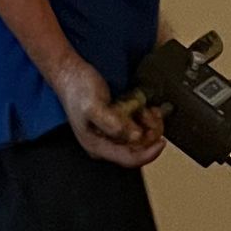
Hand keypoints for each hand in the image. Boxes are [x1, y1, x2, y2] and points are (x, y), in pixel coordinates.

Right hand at [49, 54, 164, 167]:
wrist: (69, 71)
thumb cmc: (77, 88)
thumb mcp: (94, 106)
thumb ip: (113, 124)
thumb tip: (134, 136)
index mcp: (97, 145)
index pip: (128, 159)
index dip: (148, 154)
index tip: (161, 142)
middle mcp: (105, 143)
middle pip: (136, 150)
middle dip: (149, 134)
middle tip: (153, 116)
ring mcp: (111, 134)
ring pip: (139, 138)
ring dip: (148, 124)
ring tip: (148, 109)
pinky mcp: (116, 123)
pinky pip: (136, 127)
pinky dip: (145, 118)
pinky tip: (145, 108)